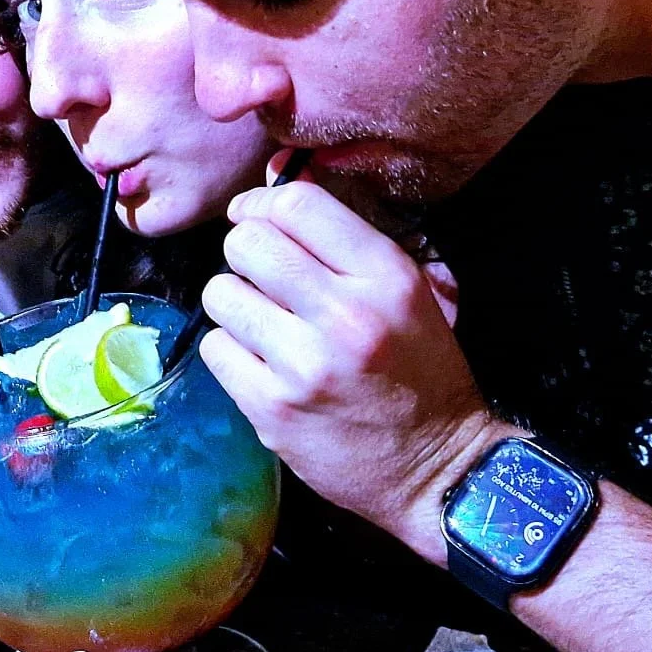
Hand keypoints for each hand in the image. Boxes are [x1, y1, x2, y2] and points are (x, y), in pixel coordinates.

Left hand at [201, 171, 504, 562]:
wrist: (436, 471)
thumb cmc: (421, 373)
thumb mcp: (411, 292)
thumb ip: (347, 239)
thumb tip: (276, 180)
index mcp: (386, 276)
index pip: (297, 204)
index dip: (263, 202)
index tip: (258, 217)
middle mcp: (344, 314)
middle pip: (247, 243)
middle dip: (244, 251)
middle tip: (260, 274)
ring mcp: (303, 364)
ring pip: (220, 293)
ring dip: (234, 303)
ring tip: (263, 322)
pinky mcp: (271, 408)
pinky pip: (215, 348)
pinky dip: (230, 351)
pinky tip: (261, 363)